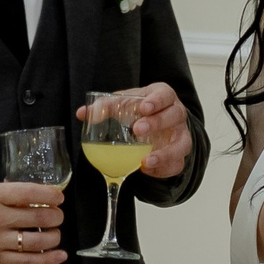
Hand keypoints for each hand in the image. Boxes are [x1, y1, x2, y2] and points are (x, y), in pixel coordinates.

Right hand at [0, 183, 66, 263]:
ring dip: (54, 237)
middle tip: (57, 216)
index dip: (49, 196)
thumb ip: (8, 193)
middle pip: (38, 218)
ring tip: (55, 233)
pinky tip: (60, 255)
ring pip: (37, 241)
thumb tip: (37, 194)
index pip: (29, 193)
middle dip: (55, 217)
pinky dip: (47, 259)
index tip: (58, 198)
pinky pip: (27, 261)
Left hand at [80, 83, 194, 178]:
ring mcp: (180, 136)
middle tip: (137, 130)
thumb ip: (105, 107)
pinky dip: (163, 169)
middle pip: (174, 116)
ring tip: (145, 160)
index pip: (166, 94)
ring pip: (182, 144)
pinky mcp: (179, 155)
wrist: (157, 125)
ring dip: (165, 154)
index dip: (157, 100)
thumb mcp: (124, 103)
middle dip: (157, 123)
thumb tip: (82, 114)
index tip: (143, 107)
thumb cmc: (140, 110)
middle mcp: (176, 115)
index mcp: (163, 96)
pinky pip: (176, 164)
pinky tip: (147, 169)